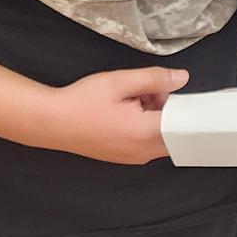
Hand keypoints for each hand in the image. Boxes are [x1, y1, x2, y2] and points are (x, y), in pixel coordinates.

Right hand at [39, 67, 188, 163]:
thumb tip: (181, 78)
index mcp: (145, 133)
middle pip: (174, 130)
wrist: (52, 122)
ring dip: (155, 118)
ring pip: (161, 136)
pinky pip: (148, 143)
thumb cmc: (82, 102)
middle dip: (167, 109)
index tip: (173, 91)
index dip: (182, 105)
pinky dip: (144, 127)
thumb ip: (154, 79)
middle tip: (146, 92)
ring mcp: (135, 158)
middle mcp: (144, 151)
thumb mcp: (119, 82)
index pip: (183, 123)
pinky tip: (125, 114)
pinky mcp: (126, 158)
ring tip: (131, 101)